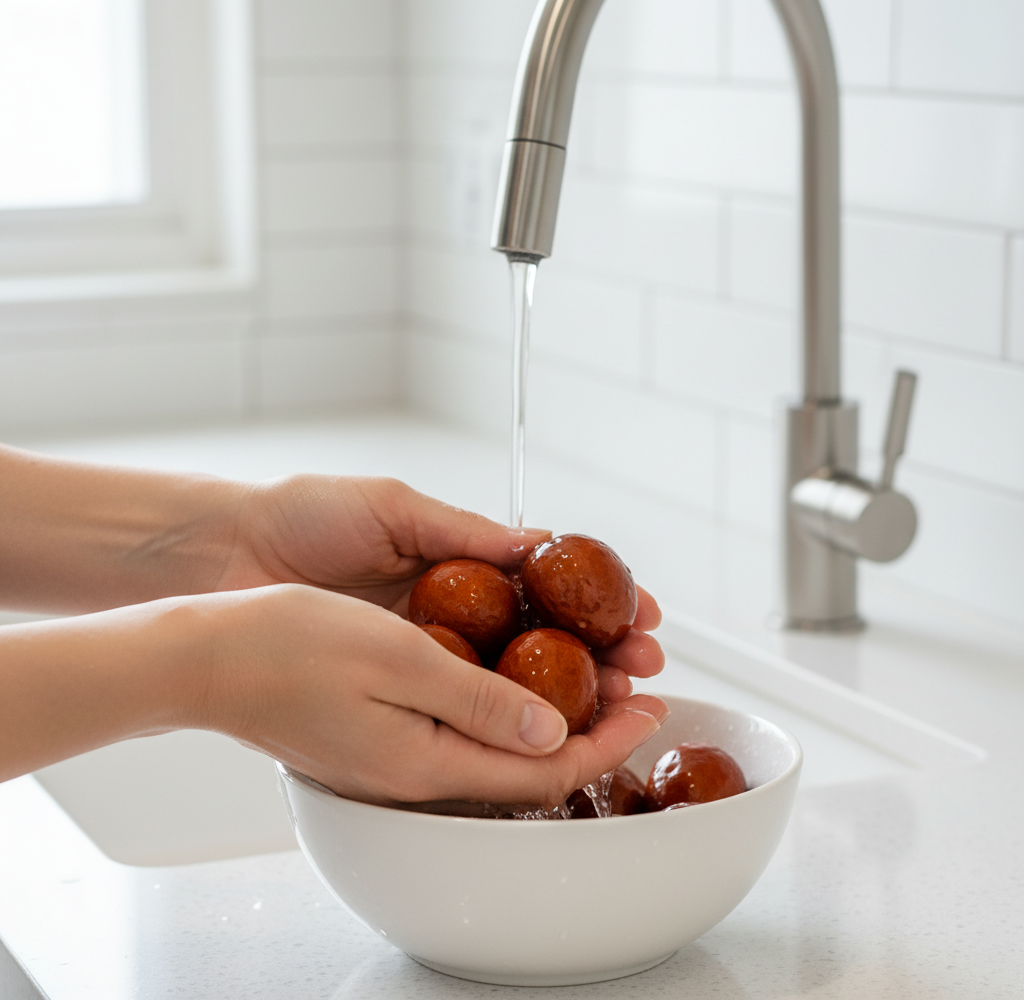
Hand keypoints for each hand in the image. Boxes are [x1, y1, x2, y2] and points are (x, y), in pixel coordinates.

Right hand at [200, 584, 668, 807]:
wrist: (208, 655)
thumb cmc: (289, 645)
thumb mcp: (398, 659)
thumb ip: (478, 701)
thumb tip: (551, 730)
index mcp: (427, 761)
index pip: (543, 767)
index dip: (607, 738)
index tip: (650, 703)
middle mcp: (416, 772)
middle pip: (529, 765)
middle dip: (594, 727)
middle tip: (636, 684)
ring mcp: (396, 758)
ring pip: (499, 748)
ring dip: (554, 714)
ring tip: (596, 675)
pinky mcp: (380, 737)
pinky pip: (463, 734)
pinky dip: (508, 709)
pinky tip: (517, 676)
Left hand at [215, 476, 665, 698]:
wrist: (228, 552)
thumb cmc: (306, 517)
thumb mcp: (396, 508)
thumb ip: (466, 531)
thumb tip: (539, 542)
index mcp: (457, 568)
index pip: (547, 591)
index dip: (600, 604)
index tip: (644, 616)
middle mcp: (451, 618)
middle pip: (545, 645)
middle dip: (604, 656)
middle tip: (649, 669)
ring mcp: (424, 656)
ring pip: (512, 684)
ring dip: (572, 694)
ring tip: (622, 699)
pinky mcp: (391, 689)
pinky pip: (456, 708)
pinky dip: (505, 719)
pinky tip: (547, 727)